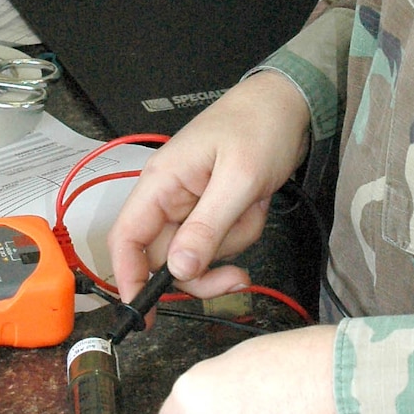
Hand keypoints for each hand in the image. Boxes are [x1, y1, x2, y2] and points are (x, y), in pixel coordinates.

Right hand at [106, 71, 310, 303]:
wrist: (288, 103)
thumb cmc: (258, 125)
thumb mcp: (238, 179)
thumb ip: (207, 226)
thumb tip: (179, 269)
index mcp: (161, 182)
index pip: (126, 238)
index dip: (127, 277)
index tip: (143, 310)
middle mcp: (169, 195)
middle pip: (165, 257)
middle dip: (203, 270)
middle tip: (235, 278)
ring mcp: (192, 203)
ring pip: (198, 252)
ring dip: (231, 242)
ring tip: (253, 208)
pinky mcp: (213, 207)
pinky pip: (220, 239)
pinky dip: (242, 230)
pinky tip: (256, 204)